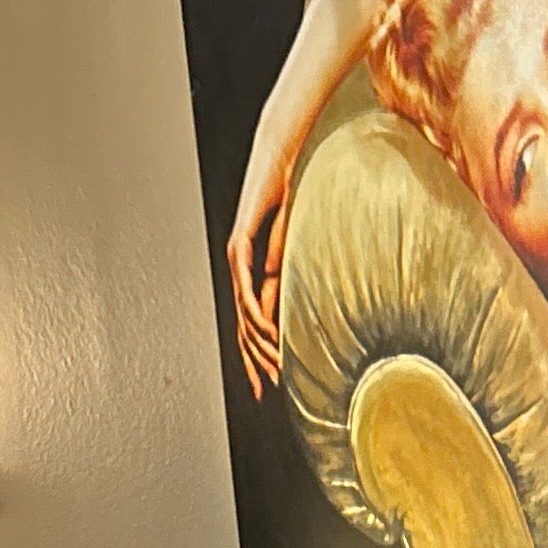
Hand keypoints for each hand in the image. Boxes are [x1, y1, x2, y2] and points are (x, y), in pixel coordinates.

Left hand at [227, 138, 292, 397]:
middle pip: (243, 326)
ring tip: (273, 367)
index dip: (260, 354)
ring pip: (243, 311)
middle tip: (267, 388)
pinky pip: (246, 285)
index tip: (271, 382)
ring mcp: (239, 257)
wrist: (281, 159)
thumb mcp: (303, 245)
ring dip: (258, 343)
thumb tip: (308, 302)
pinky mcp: (240, 242)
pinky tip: (266, 332)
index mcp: (258, 272)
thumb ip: (299, 272)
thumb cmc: (295, 194)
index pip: (255, 322)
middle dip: (254, 360)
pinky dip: (256, 311)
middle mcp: (243, 268)